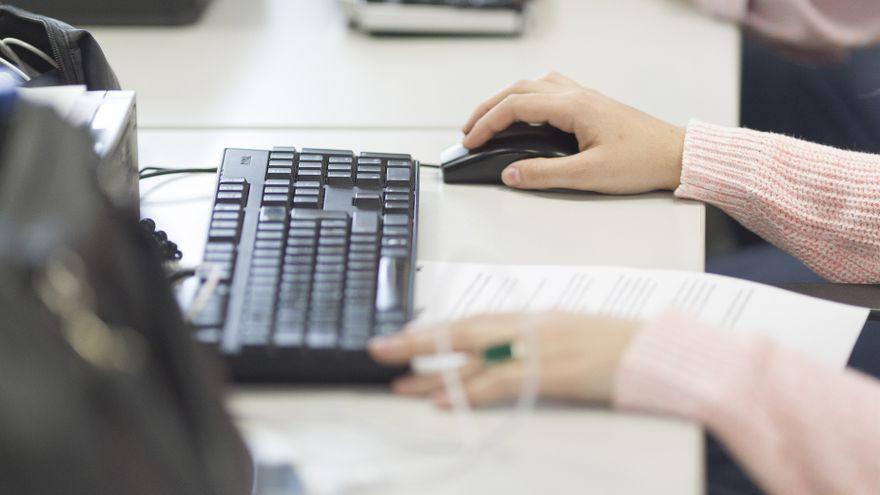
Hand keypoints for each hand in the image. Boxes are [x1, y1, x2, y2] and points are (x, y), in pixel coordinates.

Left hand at [368, 312, 637, 407]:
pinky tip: (444, 399)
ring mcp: (542, 349)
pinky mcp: (553, 374)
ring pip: (475, 358)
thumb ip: (538, 340)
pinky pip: (501, 383)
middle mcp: (533, 327)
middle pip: (464, 331)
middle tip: (382, 349)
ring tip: (400, 382)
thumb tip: (506, 352)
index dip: (438, 328)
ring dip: (433, 372)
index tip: (409, 335)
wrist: (662, 353)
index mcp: (537, 316)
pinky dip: (469, 391)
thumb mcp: (574, 333)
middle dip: (420, 341)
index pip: (476, 320)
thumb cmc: (623, 345)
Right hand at [461, 72, 684, 193]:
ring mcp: (584, 97)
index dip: (487, 124)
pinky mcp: (591, 105)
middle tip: (468, 130)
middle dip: (488, 109)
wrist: (676, 156)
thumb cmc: (642, 162)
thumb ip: (545, 174)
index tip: (470, 141)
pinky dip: (526, 98)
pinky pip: (549, 90)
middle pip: (518, 89)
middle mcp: (577, 95)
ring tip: (489, 119)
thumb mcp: (589, 175)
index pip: (516, 107)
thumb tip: (510, 174)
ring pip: (533, 85)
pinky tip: (526, 113)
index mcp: (573, 106)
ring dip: (506, 99)